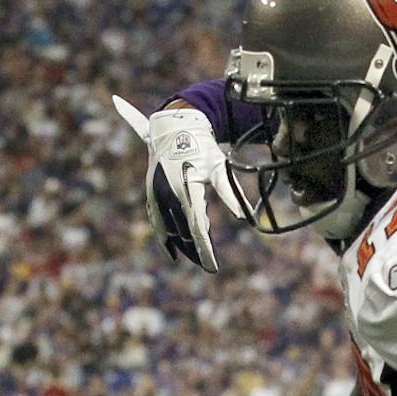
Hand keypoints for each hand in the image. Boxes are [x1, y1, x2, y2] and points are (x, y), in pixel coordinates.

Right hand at [142, 105, 243, 274]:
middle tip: (208, 266)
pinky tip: (172, 251)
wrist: (174, 127)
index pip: (197, 228)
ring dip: (181, 246)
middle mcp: (168, 194)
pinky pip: (157, 222)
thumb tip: (245, 217)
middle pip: (183, 232)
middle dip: (195, 250)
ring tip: (194, 258)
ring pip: (168, 230)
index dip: (205, 250)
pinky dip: (165, 237)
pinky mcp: (151, 194)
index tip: (212, 267)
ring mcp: (157, 195)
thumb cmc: (203, 148)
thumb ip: (231, 194)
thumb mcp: (220, 169)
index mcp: (187, 188)